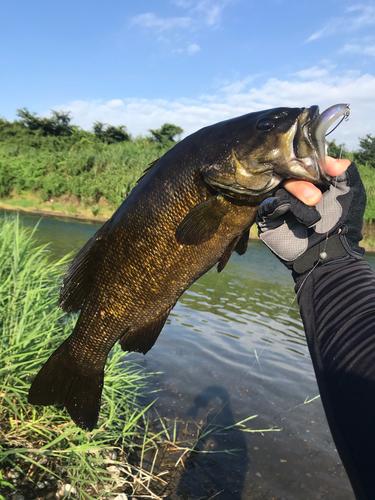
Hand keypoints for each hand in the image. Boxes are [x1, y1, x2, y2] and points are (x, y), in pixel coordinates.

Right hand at [256, 160, 365, 276]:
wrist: (330, 255)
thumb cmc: (344, 225)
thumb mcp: (352, 195)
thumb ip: (346, 172)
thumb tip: (333, 160)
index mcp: (313, 182)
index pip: (305, 164)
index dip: (314, 163)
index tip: (327, 169)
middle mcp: (294, 190)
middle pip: (289, 174)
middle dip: (302, 184)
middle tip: (315, 199)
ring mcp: (280, 205)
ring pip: (279, 189)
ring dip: (295, 200)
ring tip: (311, 219)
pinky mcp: (268, 219)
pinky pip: (266, 206)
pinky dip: (276, 205)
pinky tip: (286, 210)